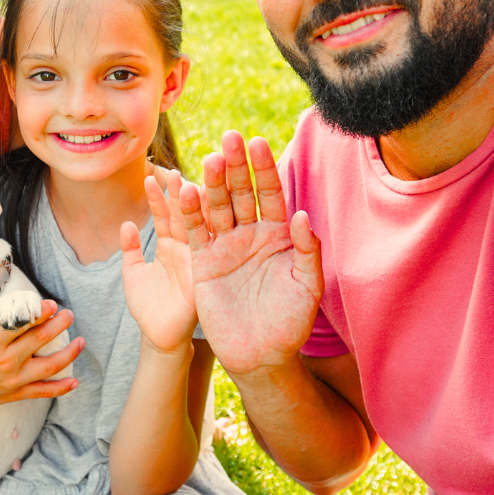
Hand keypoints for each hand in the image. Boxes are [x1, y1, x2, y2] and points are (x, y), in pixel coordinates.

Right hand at [0, 300, 82, 423]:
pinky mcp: (13, 394)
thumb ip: (0, 324)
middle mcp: (4, 360)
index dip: (41, 311)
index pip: (23, 321)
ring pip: (49, 365)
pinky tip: (74, 380)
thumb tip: (25, 311)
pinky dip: (61, 387)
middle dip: (59, 324)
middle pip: (41, 339)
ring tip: (80, 342)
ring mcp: (11, 379)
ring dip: (69, 352)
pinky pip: (43, 391)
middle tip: (68, 315)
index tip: (52, 304)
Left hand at [121, 171, 198, 354]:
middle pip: (184, 214)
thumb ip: (129, 250)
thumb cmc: (147, 307)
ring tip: (187, 182)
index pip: (165, 215)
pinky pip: (206, 248)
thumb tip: (126, 224)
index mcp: (170, 246)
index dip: (157, 197)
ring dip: (194, 206)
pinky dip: (204, 230)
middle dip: (180, 192)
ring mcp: (198, 259)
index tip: (150, 176)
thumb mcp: (133, 274)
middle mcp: (187, 248)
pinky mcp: (205, 272)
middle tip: (175, 170)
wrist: (161, 337)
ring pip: (198, 226)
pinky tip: (202, 213)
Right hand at [177, 131, 322, 376]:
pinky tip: (185, 190)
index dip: (264, 169)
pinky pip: (195, 232)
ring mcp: (226, 246)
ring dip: (214, 183)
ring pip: (218, 207)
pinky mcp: (203, 262)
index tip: (258, 142)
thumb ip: (308, 251)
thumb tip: (303, 215)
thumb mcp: (307, 287)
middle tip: (230, 137)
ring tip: (211, 159)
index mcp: (278, 235)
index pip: (271, 193)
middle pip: (242, 193)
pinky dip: (190, 212)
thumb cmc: (290, 324)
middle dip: (237, 166)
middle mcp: (250, 234)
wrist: (260, 356)